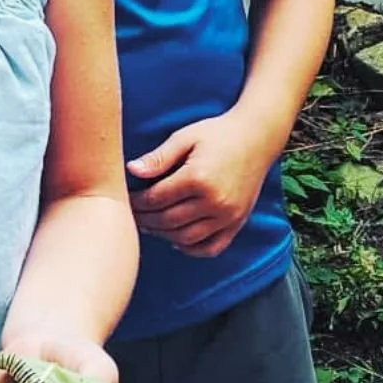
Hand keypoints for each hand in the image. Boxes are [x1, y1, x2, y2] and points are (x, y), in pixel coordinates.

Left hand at [127, 112, 271, 256]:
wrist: (257, 137)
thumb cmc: (217, 133)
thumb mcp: (184, 137)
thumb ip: (158, 157)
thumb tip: (131, 170)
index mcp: (197, 178)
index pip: (156, 199)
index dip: (137, 202)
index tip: (125, 199)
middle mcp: (214, 201)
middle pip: (169, 221)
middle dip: (146, 220)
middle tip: (132, 215)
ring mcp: (228, 215)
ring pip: (187, 237)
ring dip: (164, 235)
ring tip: (149, 226)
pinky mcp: (238, 222)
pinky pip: (212, 247)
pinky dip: (192, 249)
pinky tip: (177, 241)